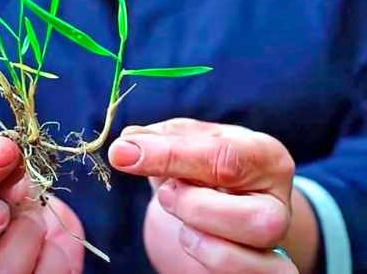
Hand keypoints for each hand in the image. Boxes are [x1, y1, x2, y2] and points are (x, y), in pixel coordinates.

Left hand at [108, 118, 314, 273]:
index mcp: (264, 156)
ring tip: (180, 217)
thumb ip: (158, 140)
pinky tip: (192, 238)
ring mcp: (276, 241)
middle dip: (194, 206)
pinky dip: (211, 258)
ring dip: (200, 236)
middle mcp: (279, 201)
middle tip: (166, 193)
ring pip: (252, 254)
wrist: (221, 204)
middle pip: (255, 219)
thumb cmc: (203, 169)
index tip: (123, 153)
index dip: (168, 155)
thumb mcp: (185, 144)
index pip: (224, 157)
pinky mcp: (266, 269)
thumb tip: (127, 144)